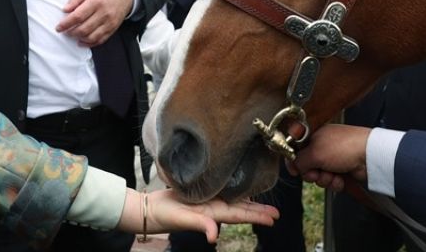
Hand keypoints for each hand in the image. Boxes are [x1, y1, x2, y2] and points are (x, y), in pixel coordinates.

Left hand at [57, 0, 132, 45]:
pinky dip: (90, 43)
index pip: (78, 16)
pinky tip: (82, 41)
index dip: (66, 24)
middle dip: (71, 32)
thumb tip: (65, 9)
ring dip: (79, 38)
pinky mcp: (113, 28)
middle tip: (65, 31)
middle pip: (84, 29)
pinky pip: (100, 40)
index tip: (59, 27)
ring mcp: (109, 22)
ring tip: (73, 35)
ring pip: (91, 37)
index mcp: (95, 1)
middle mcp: (103, 13)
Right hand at [117, 189, 278, 241]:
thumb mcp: (183, 220)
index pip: (240, 214)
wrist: (149, 209)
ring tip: (263, 204)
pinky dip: (232, 193)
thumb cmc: (165, 215)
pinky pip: (220, 194)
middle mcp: (213, 208)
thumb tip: (214, 236)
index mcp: (212, 213)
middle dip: (258, 211)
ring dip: (248, 204)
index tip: (274, 218)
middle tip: (277, 213)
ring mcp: (207, 202)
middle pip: (240, 209)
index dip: (257, 215)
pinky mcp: (199, 195)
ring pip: (233, 202)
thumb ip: (200, 225)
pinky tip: (237, 189)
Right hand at [285, 124, 370, 192]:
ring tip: (333, 175)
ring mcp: (333, 158)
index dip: (294, 162)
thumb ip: (298, 161)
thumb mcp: (315, 153)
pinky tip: (341, 179)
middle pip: (307, 166)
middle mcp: (323, 146)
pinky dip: (335, 182)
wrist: (370, 156)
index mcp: (314, 135)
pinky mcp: (342, 169)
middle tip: (317, 173)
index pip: (296, 150)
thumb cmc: (344, 147)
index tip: (295, 170)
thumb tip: (293, 167)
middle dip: (312, 173)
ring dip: (325, 179)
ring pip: (319, 175)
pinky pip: (331, 180)